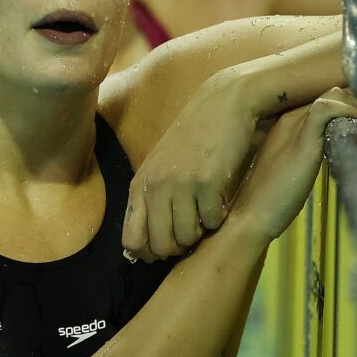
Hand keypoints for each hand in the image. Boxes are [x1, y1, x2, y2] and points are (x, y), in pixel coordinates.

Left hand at [123, 74, 257, 261]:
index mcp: (139, 185)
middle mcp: (155, 187)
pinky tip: (222, 200)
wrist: (224, 103)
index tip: (166, 249)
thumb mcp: (160, 166)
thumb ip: (150, 200)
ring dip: (201, 233)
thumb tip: (143, 249)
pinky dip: (220, 217)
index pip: (131, 241)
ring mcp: (180, 185)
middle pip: (161, 246)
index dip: (149, 253)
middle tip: (193, 233)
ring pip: (187, 237)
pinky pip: (213, 221)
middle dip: (178, 247)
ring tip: (207, 214)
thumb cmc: (193, 139)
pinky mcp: (208, 182)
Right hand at [230, 88, 356, 243]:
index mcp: (287, 124)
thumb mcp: (295, 171)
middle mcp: (290, 119)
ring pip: (335, 95)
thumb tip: (338, 151)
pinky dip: (354, 108)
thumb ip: (312, 154)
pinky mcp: (300, 138)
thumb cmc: (270, 201)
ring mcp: (294, 126)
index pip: (327, 99)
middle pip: (335, 92)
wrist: (250, 216)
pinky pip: (328, 108)